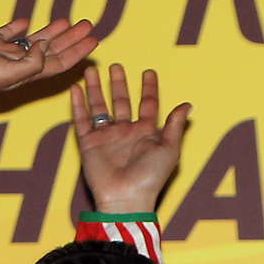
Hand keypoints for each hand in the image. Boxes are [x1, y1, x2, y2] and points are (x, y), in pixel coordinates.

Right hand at [0, 17, 97, 173]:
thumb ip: (33, 61)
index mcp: (28, 73)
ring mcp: (4, 52)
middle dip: (71, 38)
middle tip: (88, 24)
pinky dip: (19, 28)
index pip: (60, 61)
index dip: (78, 51)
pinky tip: (27, 22)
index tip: (94, 40)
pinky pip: (8, 33)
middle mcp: (20, 62)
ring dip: (52, 30)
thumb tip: (45, 46)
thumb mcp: (13, 73)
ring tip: (68, 20)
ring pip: (34, 39)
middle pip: (52, 49)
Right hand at [72, 64, 186, 214]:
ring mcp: (107, 137)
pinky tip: (76, 88)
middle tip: (116, 65)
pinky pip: (82, 120)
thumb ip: (175, 125)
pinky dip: (78, 104)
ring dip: (97, 88)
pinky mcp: (89, 143)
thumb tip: (187, 104)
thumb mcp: (169, 149)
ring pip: (100, 107)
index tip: (148, 72)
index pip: (148, 104)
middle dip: (119, 84)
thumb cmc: (151, 177)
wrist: (126, 197)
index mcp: (146, 133)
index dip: (149, 88)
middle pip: (122, 101)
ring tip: (92, 70)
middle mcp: (126, 132)